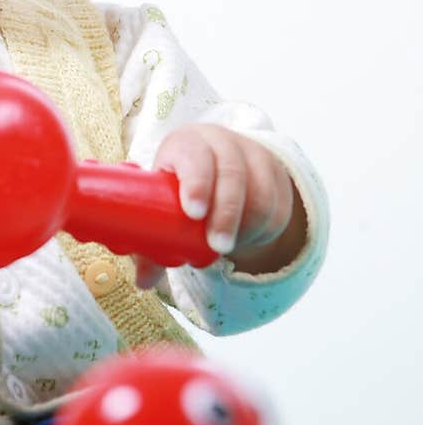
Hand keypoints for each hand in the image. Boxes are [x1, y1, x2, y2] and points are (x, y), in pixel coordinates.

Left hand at [132, 124, 296, 289]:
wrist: (215, 165)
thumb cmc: (178, 188)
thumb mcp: (161, 205)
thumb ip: (151, 242)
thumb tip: (144, 281)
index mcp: (185, 144)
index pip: (194, 156)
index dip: (196, 183)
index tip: (194, 214)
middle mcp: (220, 143)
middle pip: (232, 173)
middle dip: (226, 214)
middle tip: (218, 247)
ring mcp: (252, 154)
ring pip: (261, 192)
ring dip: (248, 227)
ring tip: (229, 245)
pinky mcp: (276, 171)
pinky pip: (279, 205)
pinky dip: (266, 229)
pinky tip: (248, 237)